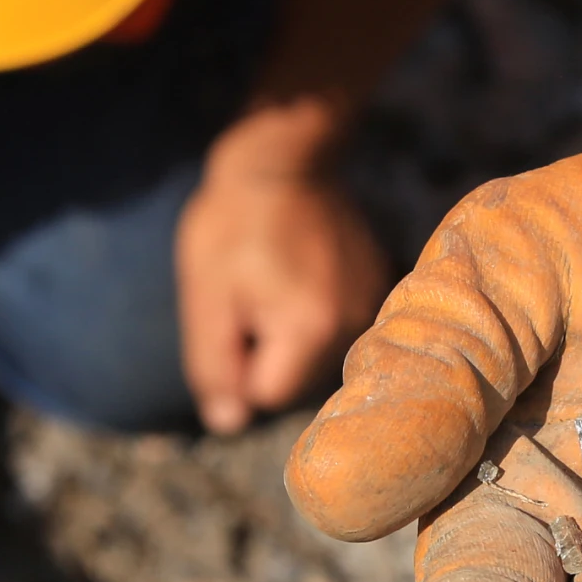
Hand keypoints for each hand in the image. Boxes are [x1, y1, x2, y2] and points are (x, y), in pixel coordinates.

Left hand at [176, 114, 387, 434]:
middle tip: (249, 290)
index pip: (266, 395)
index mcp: (311, 330)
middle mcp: (353, 325)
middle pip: (295, 379)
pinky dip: (312, 309)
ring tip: (273, 276)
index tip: (233, 309)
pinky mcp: (376, 283)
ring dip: (288, 330)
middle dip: (265, 349)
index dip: (238, 361)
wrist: (282, 156)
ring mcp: (370, 303)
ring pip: (314, 354)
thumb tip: (228, 424)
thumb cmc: (232, 224)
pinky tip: (298, 269)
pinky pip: (334, 325)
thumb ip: (215, 366)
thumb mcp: (206, 296)